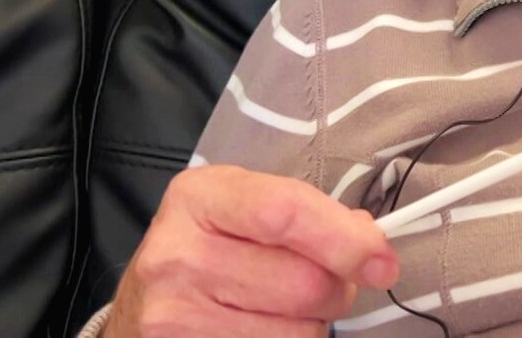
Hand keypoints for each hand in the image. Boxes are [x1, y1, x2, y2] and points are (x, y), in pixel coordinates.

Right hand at [103, 164, 397, 336]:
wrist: (139, 309)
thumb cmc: (205, 252)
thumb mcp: (240, 210)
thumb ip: (305, 215)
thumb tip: (369, 246)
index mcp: (199, 197)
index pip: (288, 213)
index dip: (348, 241)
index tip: (382, 262)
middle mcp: (177, 255)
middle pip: (305, 284)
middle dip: (333, 290)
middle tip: (319, 288)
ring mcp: (174, 316)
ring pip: (297, 333)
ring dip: (309, 327)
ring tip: (280, 311)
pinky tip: (261, 331)